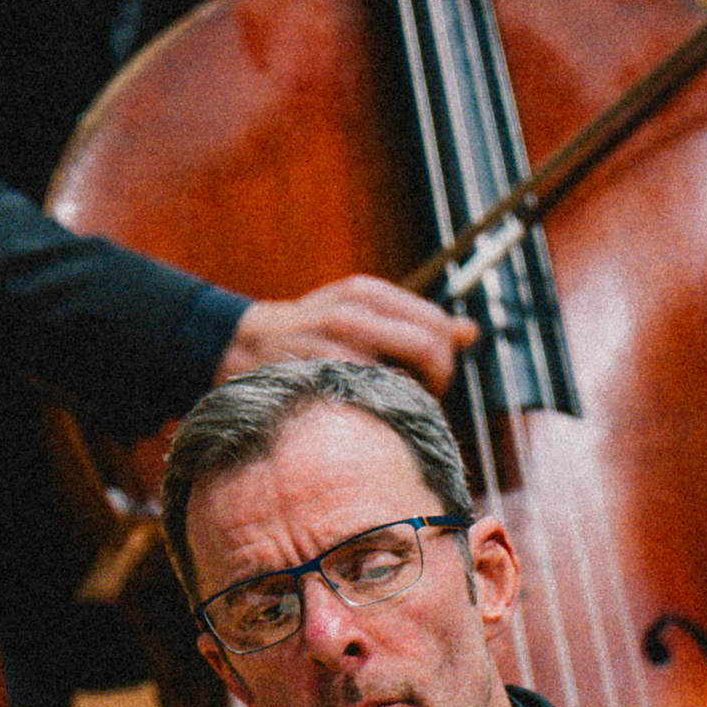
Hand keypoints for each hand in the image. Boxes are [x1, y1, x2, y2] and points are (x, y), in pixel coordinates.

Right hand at [220, 274, 474, 393]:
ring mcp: (331, 342)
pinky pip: (369, 398)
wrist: (237, 346)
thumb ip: (412, 324)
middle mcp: (351, 310)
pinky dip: (377, 410)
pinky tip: (364, 414)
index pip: (435, 323)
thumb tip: (470, 332)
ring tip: (391, 405)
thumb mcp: (357, 316)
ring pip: (401, 376)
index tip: (432, 378)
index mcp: (365, 292)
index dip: (445, 357)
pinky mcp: (315, 373)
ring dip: (407, 400)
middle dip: (437, 379)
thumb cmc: (307, 337)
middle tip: (423, 397)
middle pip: (428, 346)